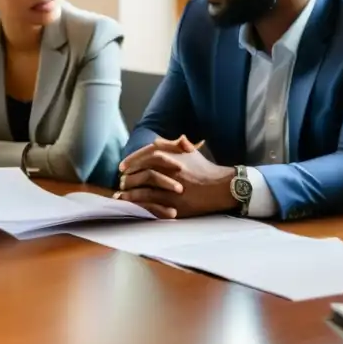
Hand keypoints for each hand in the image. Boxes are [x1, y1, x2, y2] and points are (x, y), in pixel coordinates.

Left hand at [114, 135, 235, 218]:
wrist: (221, 188)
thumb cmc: (205, 169)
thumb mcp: (192, 153)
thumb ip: (174, 145)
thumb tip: (157, 140)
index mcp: (174, 156)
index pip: (147, 154)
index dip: (132, 160)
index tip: (122, 166)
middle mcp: (171, 170)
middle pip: (143, 170)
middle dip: (129, 176)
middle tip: (121, 181)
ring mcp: (172, 187)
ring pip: (144, 187)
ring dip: (130, 190)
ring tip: (122, 193)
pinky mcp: (174, 202)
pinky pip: (151, 202)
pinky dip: (137, 202)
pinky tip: (130, 203)